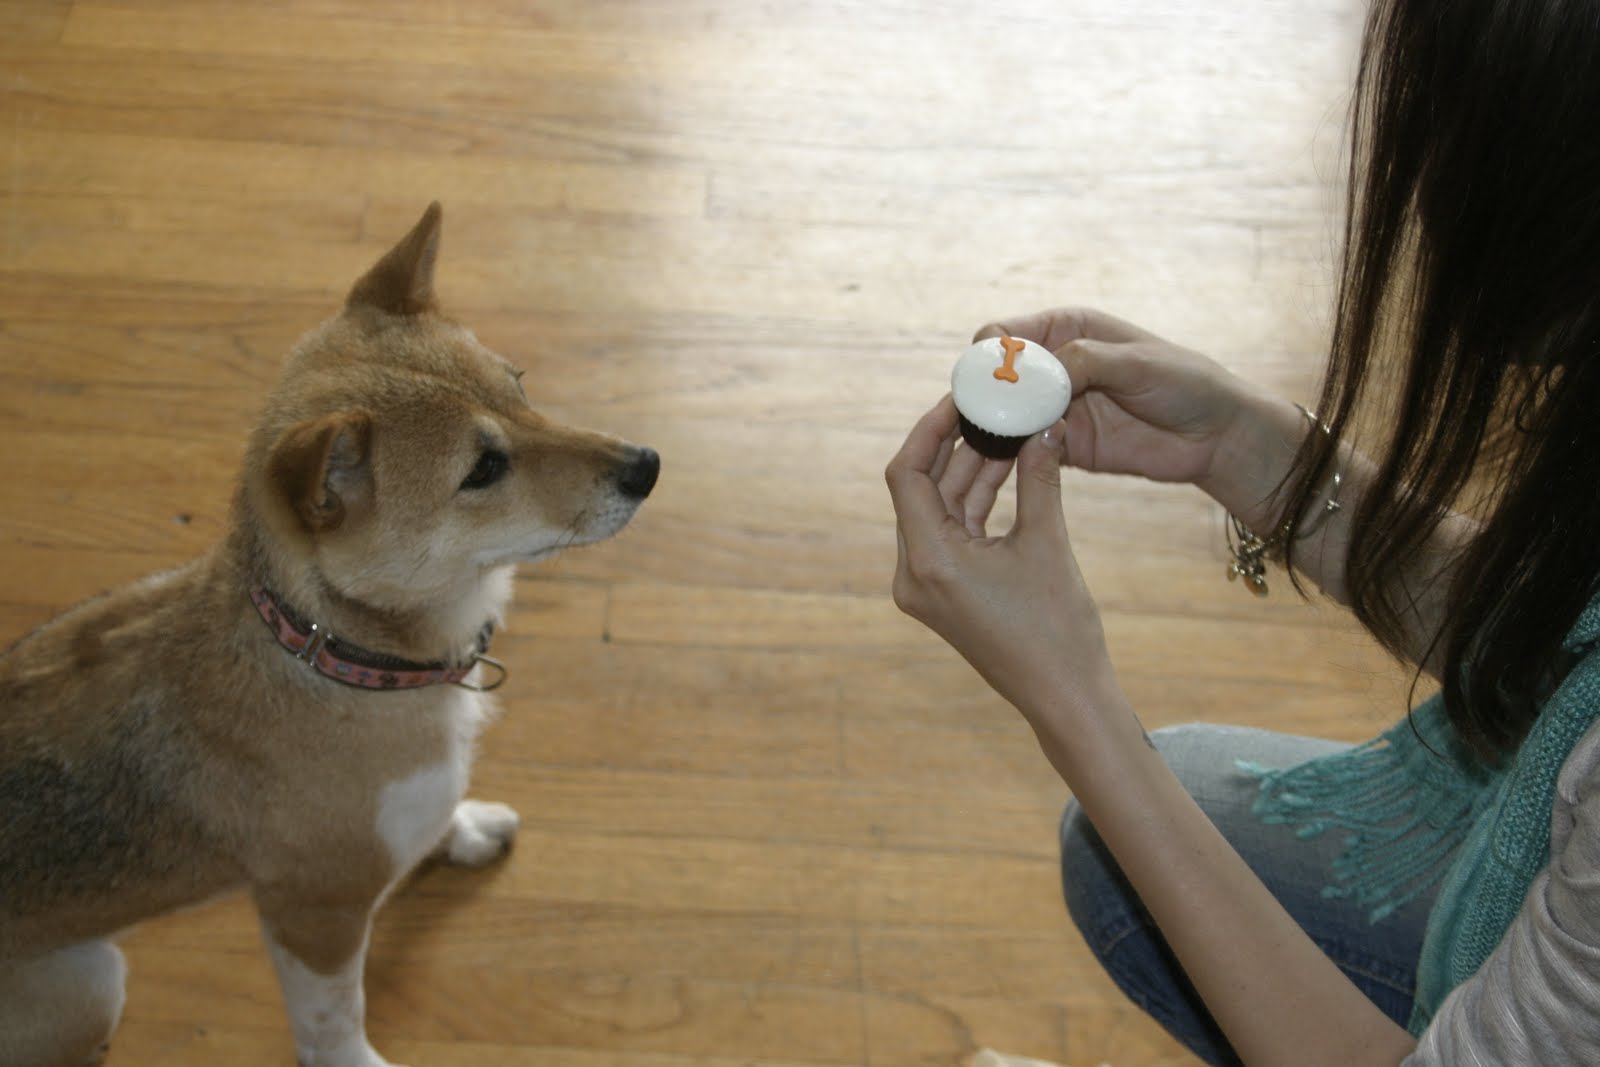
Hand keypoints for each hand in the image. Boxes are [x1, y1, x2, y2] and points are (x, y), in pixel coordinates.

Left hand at [885, 395, 1121, 719]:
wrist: (1065, 696)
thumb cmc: (1057, 630)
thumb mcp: (1046, 542)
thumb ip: (1038, 476)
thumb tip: (1042, 424)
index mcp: (927, 561)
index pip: (906, 475)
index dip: (930, 429)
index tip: (959, 399)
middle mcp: (913, 573)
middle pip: (920, 488)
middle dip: (954, 445)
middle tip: (984, 405)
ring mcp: (926, 585)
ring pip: (940, 508)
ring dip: (970, 471)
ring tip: (1005, 427)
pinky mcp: (944, 591)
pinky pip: (953, 531)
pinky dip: (976, 501)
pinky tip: (1008, 466)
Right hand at [974, 307, 1268, 487]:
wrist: (1215, 436)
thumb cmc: (1185, 383)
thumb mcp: (1137, 362)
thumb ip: (1087, 361)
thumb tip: (1039, 373)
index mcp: (1066, 328)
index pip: (1002, 333)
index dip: (989, 352)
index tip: (993, 378)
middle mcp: (1053, 366)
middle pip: (995, 377)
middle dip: (983, 395)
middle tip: (982, 418)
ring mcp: (1054, 407)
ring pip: (1004, 415)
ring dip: (994, 429)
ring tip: (992, 445)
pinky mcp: (1060, 445)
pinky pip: (1023, 449)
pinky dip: (1012, 456)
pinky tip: (1012, 465)